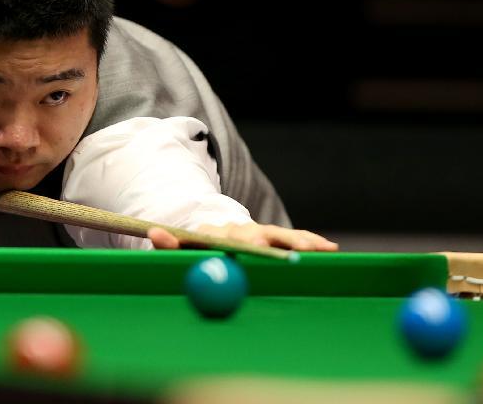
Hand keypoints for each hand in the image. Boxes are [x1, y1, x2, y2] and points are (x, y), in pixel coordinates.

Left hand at [147, 223, 338, 251]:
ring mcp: (262, 233)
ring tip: (323, 250)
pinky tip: (329, 249)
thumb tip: (153, 232)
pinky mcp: (276, 238)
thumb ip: (169, 243)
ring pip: (285, 235)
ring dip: (303, 242)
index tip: (258, 247)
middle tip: (298, 253)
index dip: (247, 243)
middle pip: (266, 235)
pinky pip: (296, 239)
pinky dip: (311, 242)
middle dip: (283, 242)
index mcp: (221, 234)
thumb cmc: (197, 247)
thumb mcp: (181, 247)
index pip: (234, 238)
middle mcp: (244, 231)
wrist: (212, 232)